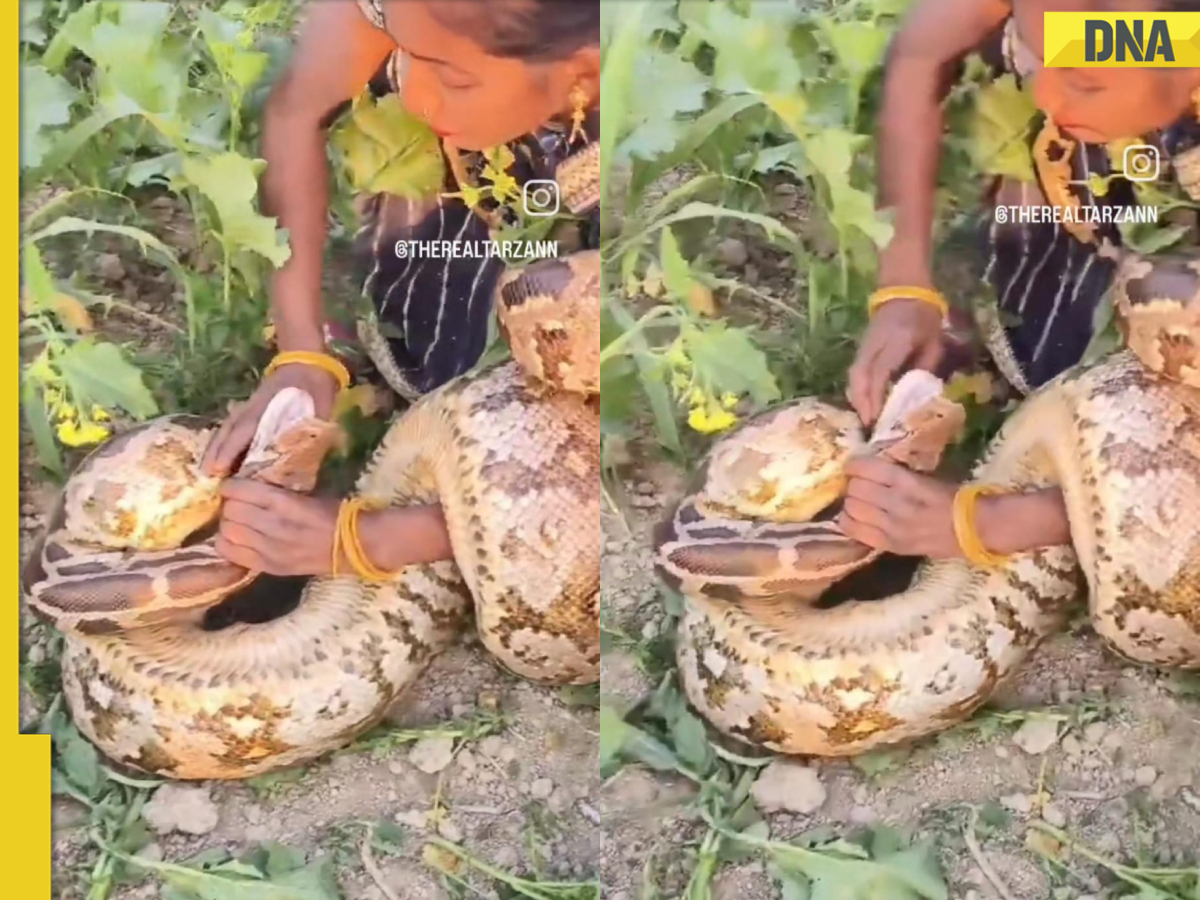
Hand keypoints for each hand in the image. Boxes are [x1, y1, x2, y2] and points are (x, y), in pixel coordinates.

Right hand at [201, 364, 338, 476]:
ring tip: (207, 470)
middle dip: (215, 453)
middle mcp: (252, 408)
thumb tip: (303, 463)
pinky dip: (223, 440)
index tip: (219, 469)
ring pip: (226, 428)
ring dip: (215, 448)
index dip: (231, 450)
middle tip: (206, 476)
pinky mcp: (249, 408)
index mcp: (269, 408)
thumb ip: (310, 433)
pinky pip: (231, 426)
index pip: (244, 431)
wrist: (306, 363)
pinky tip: (219, 455)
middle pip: (228, 431)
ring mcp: (248, 407)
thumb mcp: (319, 410)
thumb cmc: (314, 389)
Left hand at [215, 479, 339, 575]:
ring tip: (238, 522)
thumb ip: (275, 493)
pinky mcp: (268, 566)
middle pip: (230, 511)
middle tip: (237, 504)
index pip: (239, 491)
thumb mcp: (306, 494)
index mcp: (284, 502)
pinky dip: (227, 544)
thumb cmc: (334, 514)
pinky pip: (231, 554)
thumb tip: (248, 489)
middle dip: (230, 505)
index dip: (231, 487)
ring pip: (228, 532)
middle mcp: (273, 525)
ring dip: (228, 524)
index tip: (233, 486)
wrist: (353, 547)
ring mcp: (269, 549)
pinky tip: (237, 539)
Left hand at [835, 457, 962, 558]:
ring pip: (852, 509)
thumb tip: (868, 468)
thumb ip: (897, 473)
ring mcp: (892, 527)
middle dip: (854, 484)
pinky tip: (855, 518)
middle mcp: (897, 504)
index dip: (855, 466)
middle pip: (856, 489)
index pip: (867, 469)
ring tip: (858, 502)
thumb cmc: (953, 497)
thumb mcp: (927, 476)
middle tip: (859, 485)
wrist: (974, 530)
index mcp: (908, 482)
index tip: (855, 466)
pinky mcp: (890, 545)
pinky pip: (855, 532)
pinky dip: (849, 522)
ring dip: (851, 503)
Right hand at [846, 298, 944, 426]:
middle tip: (868, 425)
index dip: (876, 396)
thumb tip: (915, 398)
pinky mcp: (862, 348)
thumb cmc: (925, 319)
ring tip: (865, 418)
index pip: (880, 372)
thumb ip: (924, 370)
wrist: (906, 293)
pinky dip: (857, 389)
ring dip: (857, 398)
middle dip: (861, 402)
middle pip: (859, 375)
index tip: (877, 418)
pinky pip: (855, 371)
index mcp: (897, 340)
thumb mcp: (934, 344)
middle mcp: (875, 343)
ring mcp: (865, 345)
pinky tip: (864, 403)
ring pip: (853, 374)